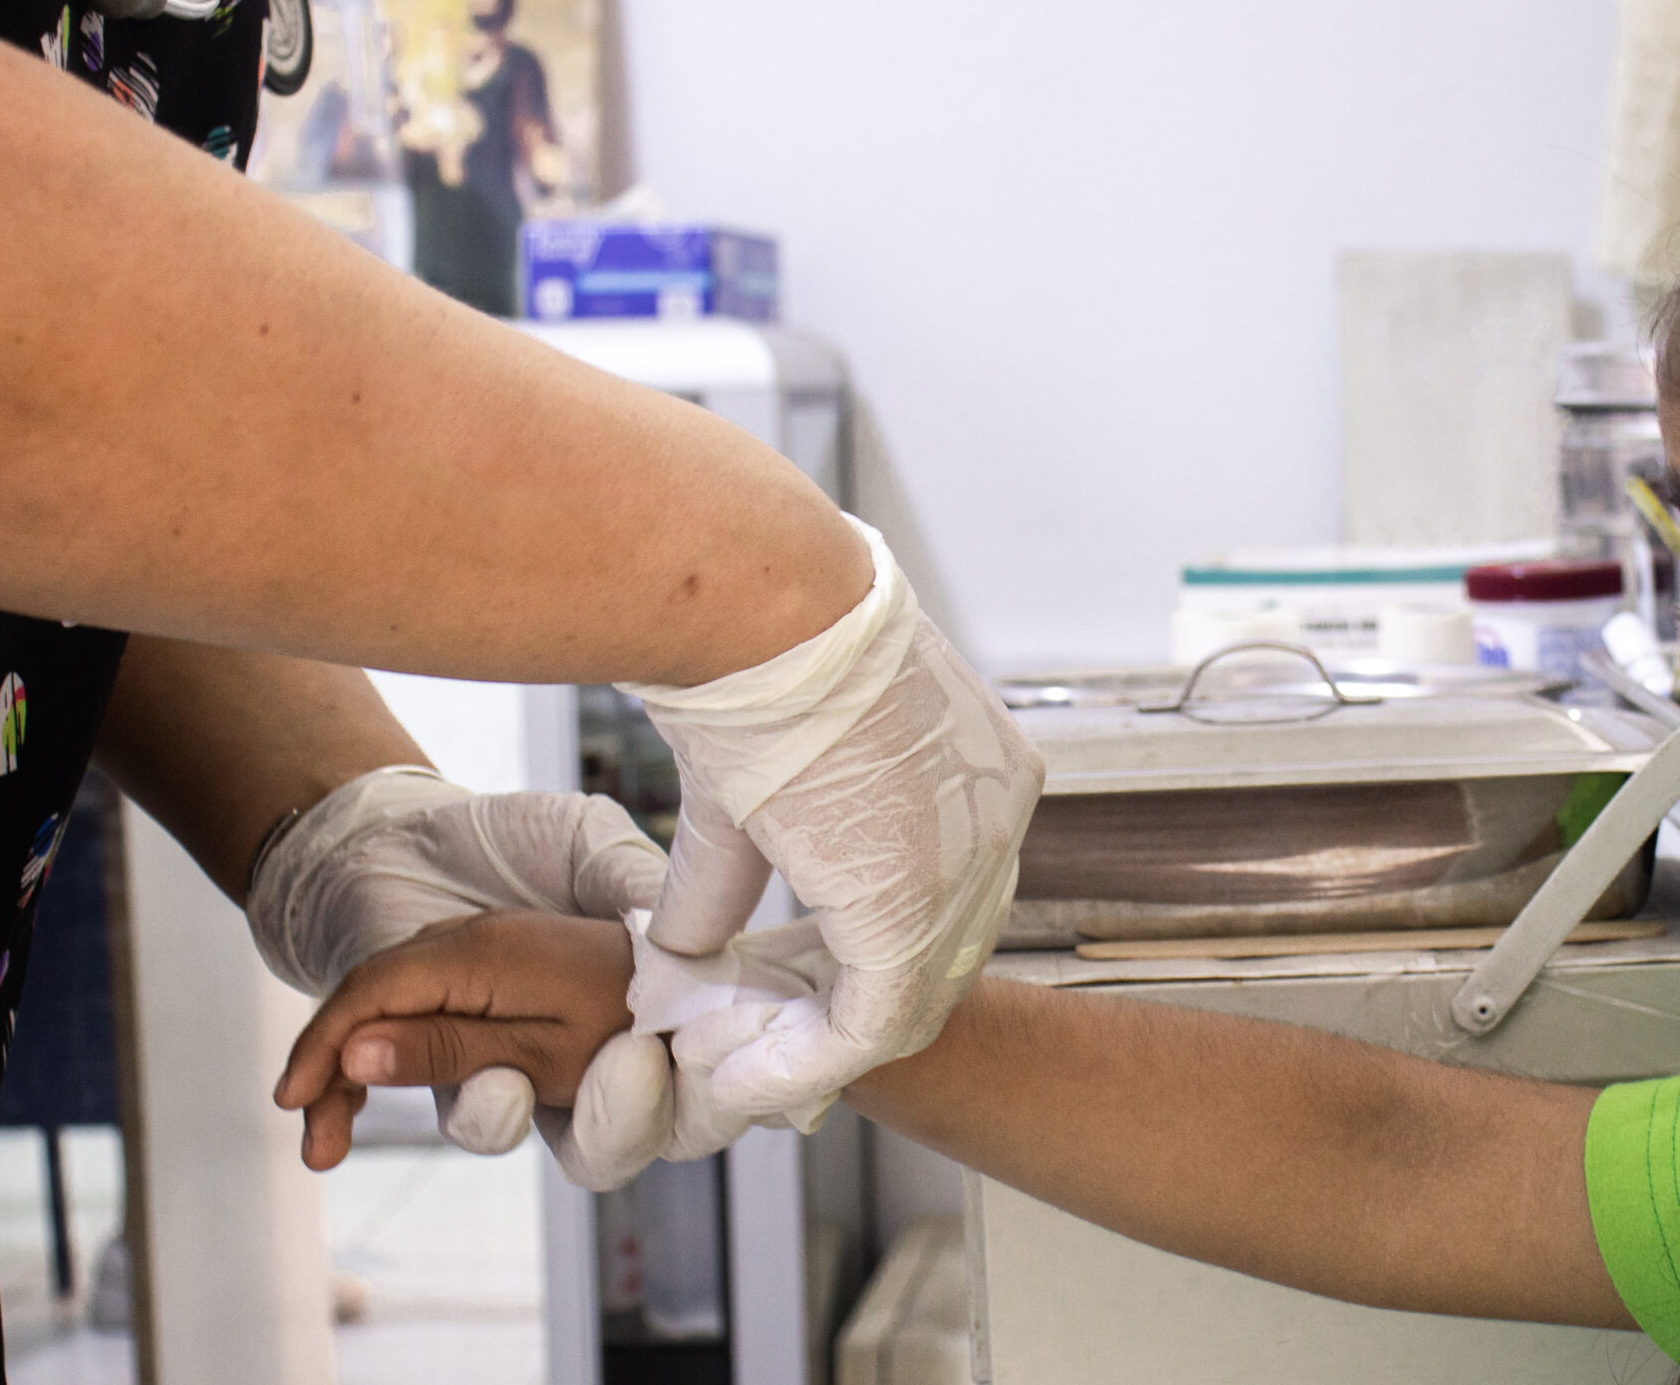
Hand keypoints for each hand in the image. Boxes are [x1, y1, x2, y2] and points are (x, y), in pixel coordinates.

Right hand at [248, 768, 665, 1154]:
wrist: (704, 979)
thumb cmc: (629, 1019)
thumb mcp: (537, 1052)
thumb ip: (443, 1050)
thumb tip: (353, 1053)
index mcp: (474, 957)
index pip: (369, 997)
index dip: (322, 1053)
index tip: (292, 1107)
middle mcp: (475, 942)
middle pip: (375, 1001)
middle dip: (333, 1068)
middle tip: (316, 1143)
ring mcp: (494, 947)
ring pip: (403, 998)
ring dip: (368, 1055)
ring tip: (338, 1118)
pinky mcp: (514, 959)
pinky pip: (440, 992)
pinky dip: (411, 1031)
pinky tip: (394, 1065)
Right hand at [622, 518, 1043, 1134]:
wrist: (752, 601)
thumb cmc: (741, 652)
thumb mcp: (748, 784)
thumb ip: (729, 873)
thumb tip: (683, 945)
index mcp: (979, 769)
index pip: (942, 895)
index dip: (862, 957)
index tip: (786, 993)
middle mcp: (996, 814)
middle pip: (939, 955)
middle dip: (845, 1012)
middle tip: (760, 1048)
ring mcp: (968, 864)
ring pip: (908, 1004)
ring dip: (815, 1052)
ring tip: (734, 1070)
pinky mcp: (912, 909)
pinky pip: (870, 1025)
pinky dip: (802, 1064)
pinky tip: (738, 1077)